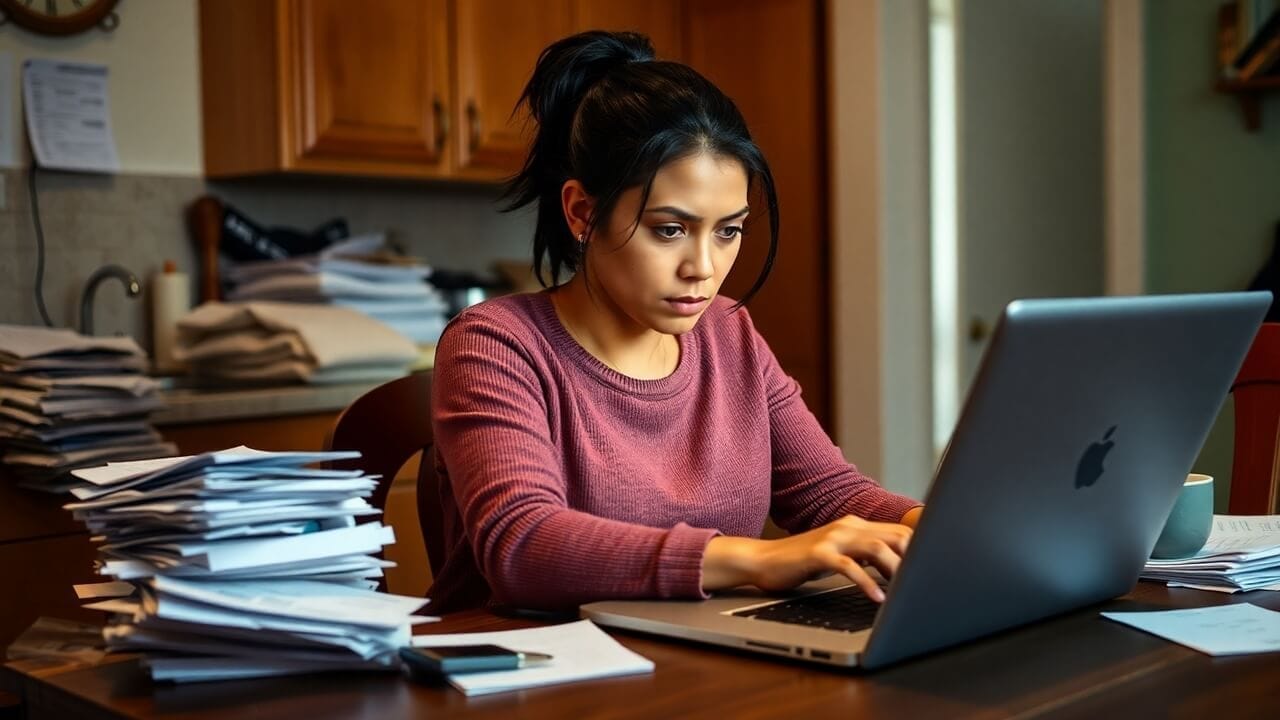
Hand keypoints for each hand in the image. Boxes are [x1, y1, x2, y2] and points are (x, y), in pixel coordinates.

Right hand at [702, 516, 912, 601]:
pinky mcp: (817, 554)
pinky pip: (849, 566)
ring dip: (896, 570)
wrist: (762, 560)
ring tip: (906, 592)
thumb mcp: (838, 555)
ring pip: (876, 547)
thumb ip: (864, 556)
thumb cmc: (801, 562)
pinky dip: (867, 582)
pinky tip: (876, 598)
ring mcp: (832, 538)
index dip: (921, 551)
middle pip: (894, 536)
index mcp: (855, 525)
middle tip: (924, 584)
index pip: (899, 532)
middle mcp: (847, 526)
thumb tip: (897, 570)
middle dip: (915, 559)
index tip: (933, 572)